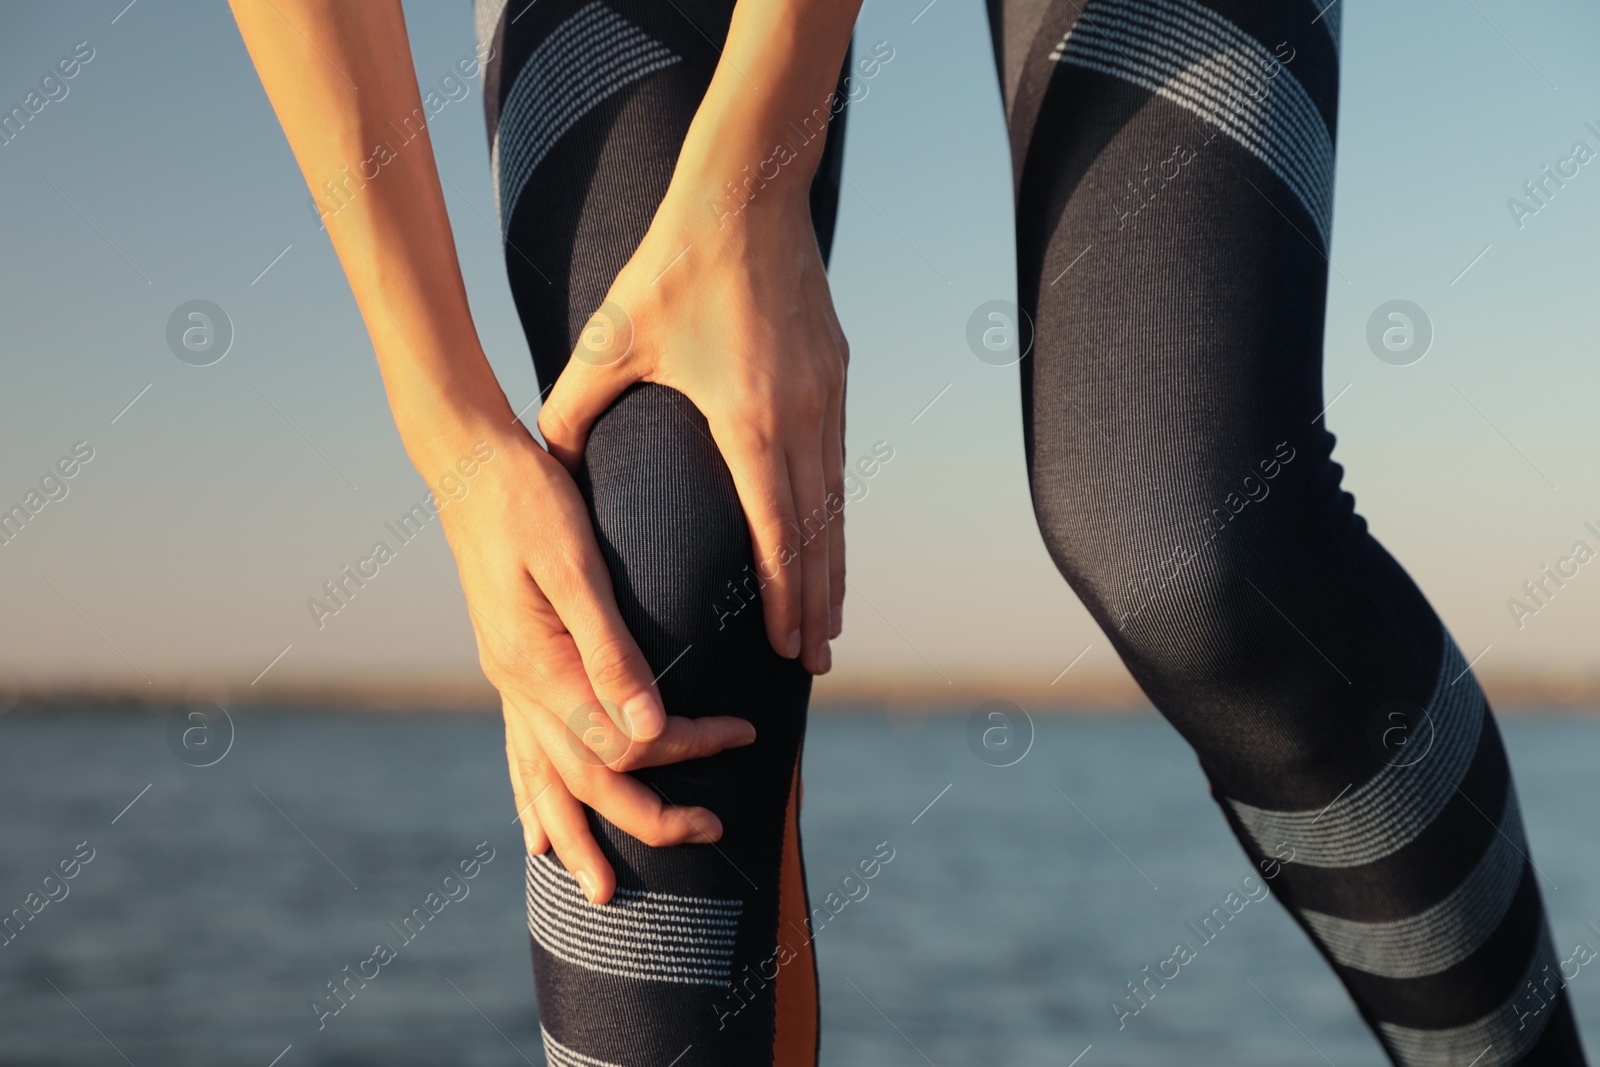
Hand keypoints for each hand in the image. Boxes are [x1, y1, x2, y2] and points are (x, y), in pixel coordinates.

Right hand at [436, 429, 756, 902]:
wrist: (469, 465)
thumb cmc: (530, 499)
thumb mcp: (573, 564)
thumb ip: (610, 649)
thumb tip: (650, 729)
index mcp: (539, 665)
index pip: (624, 737)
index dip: (686, 746)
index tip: (742, 734)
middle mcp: (518, 685)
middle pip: (586, 777)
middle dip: (648, 814)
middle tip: (712, 832)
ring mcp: (507, 681)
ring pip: (542, 780)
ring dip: (575, 835)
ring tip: (600, 889)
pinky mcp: (506, 668)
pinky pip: (519, 753)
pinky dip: (532, 798)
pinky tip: (536, 831)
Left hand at [538, 196, 848, 675]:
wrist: (746, 195)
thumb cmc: (671, 269)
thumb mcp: (608, 342)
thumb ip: (572, 410)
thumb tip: (546, 464)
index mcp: (749, 420)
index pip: (773, 532)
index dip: (781, 596)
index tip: (786, 647)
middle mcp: (801, 418)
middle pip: (817, 534)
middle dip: (816, 605)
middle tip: (816, 664)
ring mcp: (827, 398)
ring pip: (836, 504)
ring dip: (833, 568)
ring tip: (830, 622)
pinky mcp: (835, 376)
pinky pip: (839, 464)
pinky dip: (836, 515)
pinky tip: (829, 540)